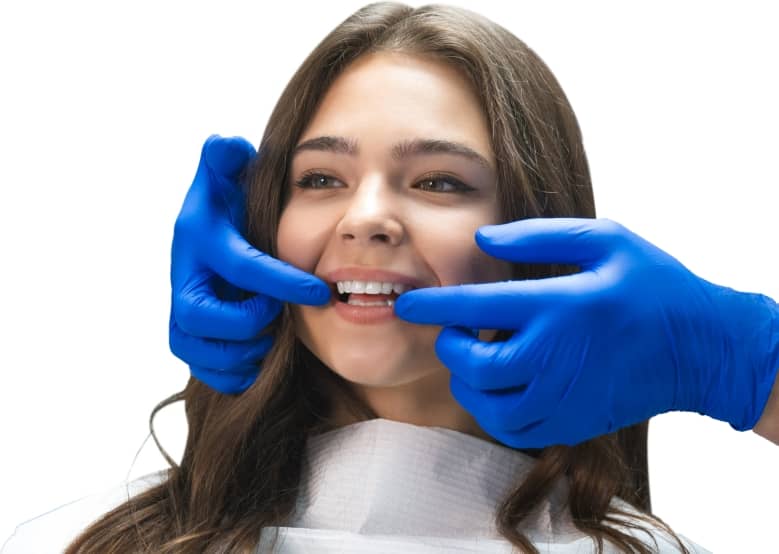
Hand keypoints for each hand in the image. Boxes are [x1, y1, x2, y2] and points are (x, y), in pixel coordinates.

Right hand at [169, 135, 330, 393]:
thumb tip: (226, 143)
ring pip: (198, 350)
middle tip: (280, 318)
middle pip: (199, 317)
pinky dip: (234, 374)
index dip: (282, 282)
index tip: (322, 292)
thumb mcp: (227, 177)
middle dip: (247, 322)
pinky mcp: (189, 340)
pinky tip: (260, 363)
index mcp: (198, 239)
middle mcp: (183, 279)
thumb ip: (226, 158)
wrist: (213, 243)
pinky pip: (204, 372)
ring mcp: (181, 312)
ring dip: (243, 351)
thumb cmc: (230, 208)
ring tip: (273, 339)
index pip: (240, 266)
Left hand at [395, 217, 778, 447]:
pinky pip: (512, 429)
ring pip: (488, 404)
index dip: (433, 305)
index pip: (476, 306)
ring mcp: (563, 396)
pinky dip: (491, 410)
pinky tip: (498, 387)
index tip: (406, 302)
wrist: (701, 348)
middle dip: (450, 347)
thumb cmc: (653, 286)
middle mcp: (555, 356)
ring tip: (474, 359)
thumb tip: (484, 237)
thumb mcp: (606, 239)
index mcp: (559, 306)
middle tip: (454, 331)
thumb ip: (540, 235)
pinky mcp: (571, 422)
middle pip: (474, 365)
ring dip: (467, 382)